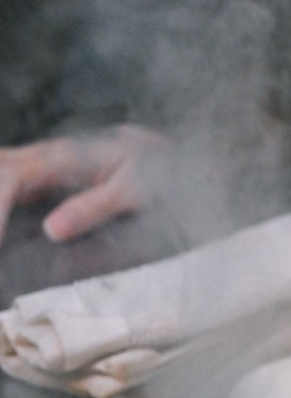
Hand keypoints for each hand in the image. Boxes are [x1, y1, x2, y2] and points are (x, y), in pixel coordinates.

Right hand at [0, 124, 170, 245]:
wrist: (168, 154)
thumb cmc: (154, 169)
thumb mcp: (133, 188)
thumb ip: (95, 207)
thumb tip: (53, 229)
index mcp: (61, 157)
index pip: (10, 176)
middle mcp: (43, 156)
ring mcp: (39, 165)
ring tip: (1, 243)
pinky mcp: (40, 178)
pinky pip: (8, 185)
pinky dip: (2, 204)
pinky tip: (5, 233)